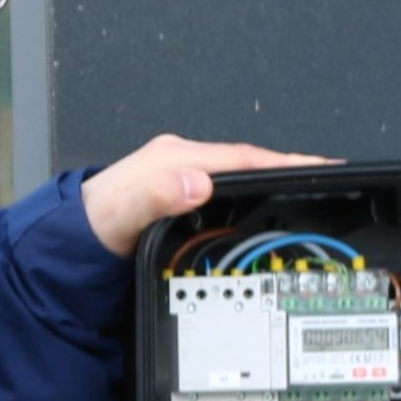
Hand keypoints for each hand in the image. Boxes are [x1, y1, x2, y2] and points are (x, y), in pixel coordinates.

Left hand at [80, 135, 335, 256]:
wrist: (71, 243)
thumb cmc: (95, 226)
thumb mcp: (123, 213)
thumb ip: (156, 197)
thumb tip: (196, 182)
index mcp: (175, 158)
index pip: (243, 156)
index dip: (285, 163)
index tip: (320, 167)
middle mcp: (182, 163)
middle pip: (249, 161)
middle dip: (290, 168)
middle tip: (329, 177)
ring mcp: (184, 179)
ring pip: (241, 175)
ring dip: (275, 180)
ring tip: (309, 187)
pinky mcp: (183, 197)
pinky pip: (230, 189)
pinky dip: (256, 193)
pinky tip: (268, 205)